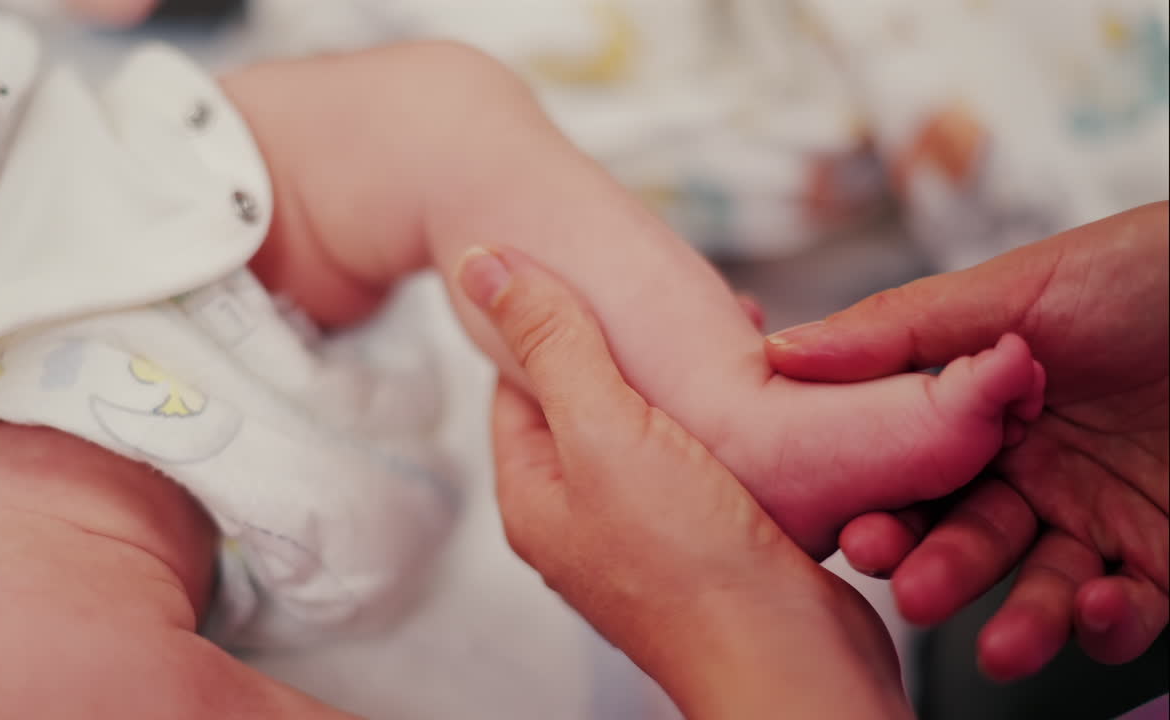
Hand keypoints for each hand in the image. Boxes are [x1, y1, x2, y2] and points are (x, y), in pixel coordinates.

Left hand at [455, 246, 911, 719]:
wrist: (788, 660)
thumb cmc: (688, 559)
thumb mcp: (604, 428)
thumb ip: (550, 342)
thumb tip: (480, 263)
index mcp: (538, 493)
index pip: (520, 382)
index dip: (552, 321)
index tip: (592, 274)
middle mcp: (585, 516)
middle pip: (590, 401)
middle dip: (631, 345)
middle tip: (679, 300)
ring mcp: (649, 532)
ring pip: (655, 426)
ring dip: (687, 376)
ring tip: (734, 332)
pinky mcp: (712, 539)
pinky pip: (706, 458)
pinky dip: (728, 417)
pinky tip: (763, 393)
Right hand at [765, 202, 1168, 679]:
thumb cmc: (1153, 274)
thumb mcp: (1020, 289)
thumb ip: (899, 329)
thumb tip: (782, 353)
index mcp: (984, 407)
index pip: (913, 472)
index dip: (885, 507)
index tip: (860, 533)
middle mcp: (1033, 465)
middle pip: (967, 535)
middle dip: (938, 568)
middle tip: (914, 589)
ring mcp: (1099, 511)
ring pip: (1039, 584)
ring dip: (1017, 617)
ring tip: (1002, 644)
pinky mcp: (1164, 552)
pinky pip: (1127, 607)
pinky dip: (1106, 622)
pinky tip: (1097, 607)